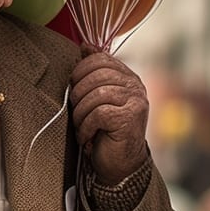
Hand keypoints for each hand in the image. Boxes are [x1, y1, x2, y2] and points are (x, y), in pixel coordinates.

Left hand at [70, 48, 148, 185]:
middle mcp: (136, 86)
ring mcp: (136, 102)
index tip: (74, 86)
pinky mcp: (130, 119)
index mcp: (127, 76)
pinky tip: (87, 137)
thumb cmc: (104, 130)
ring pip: (96, 95)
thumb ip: (94, 71)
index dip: (80, 70)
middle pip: (96, 75)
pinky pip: (98, 114)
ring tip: (81, 126)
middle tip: (76, 112)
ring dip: (81, 113)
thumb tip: (85, 45)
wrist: (119, 164)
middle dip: (78, 94)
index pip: (100, 58)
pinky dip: (86, 127)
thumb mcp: (97, 97)